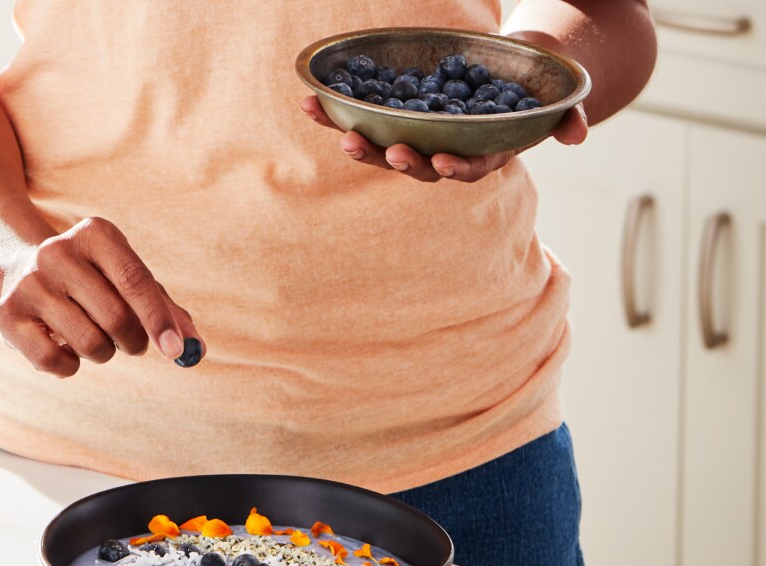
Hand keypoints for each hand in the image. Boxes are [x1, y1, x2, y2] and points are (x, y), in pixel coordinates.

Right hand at [0, 217, 201, 377]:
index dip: (159, 319)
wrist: (15, 269)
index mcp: (93, 234)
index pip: (134, 279)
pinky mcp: (6, 316)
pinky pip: (55, 361)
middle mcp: (56, 252)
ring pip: (89, 343)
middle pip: (116, 317)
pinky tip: (64, 347)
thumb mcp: (125, 280)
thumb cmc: (89, 280)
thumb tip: (196, 347)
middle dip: (133, 341)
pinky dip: (70, 366)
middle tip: (131, 342)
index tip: (177, 350)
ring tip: (91, 336)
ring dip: (102, 353)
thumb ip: (164, 309)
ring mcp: (28, 284)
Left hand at [299, 95, 587, 182]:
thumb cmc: (528, 90)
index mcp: (478, 155)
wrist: (501, 73)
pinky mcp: (388, 121)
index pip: (465, 168)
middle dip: (398, 159)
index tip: (443, 162)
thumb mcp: (552, 102)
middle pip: (416, 165)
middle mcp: (441, 153)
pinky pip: (359, 118)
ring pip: (382, 147)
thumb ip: (565, 119)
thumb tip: (579, 134)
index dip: (454, 167)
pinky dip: (334, 112)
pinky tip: (310, 102)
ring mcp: (412, 139)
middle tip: (384, 149)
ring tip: (341, 133)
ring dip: (358, 141)